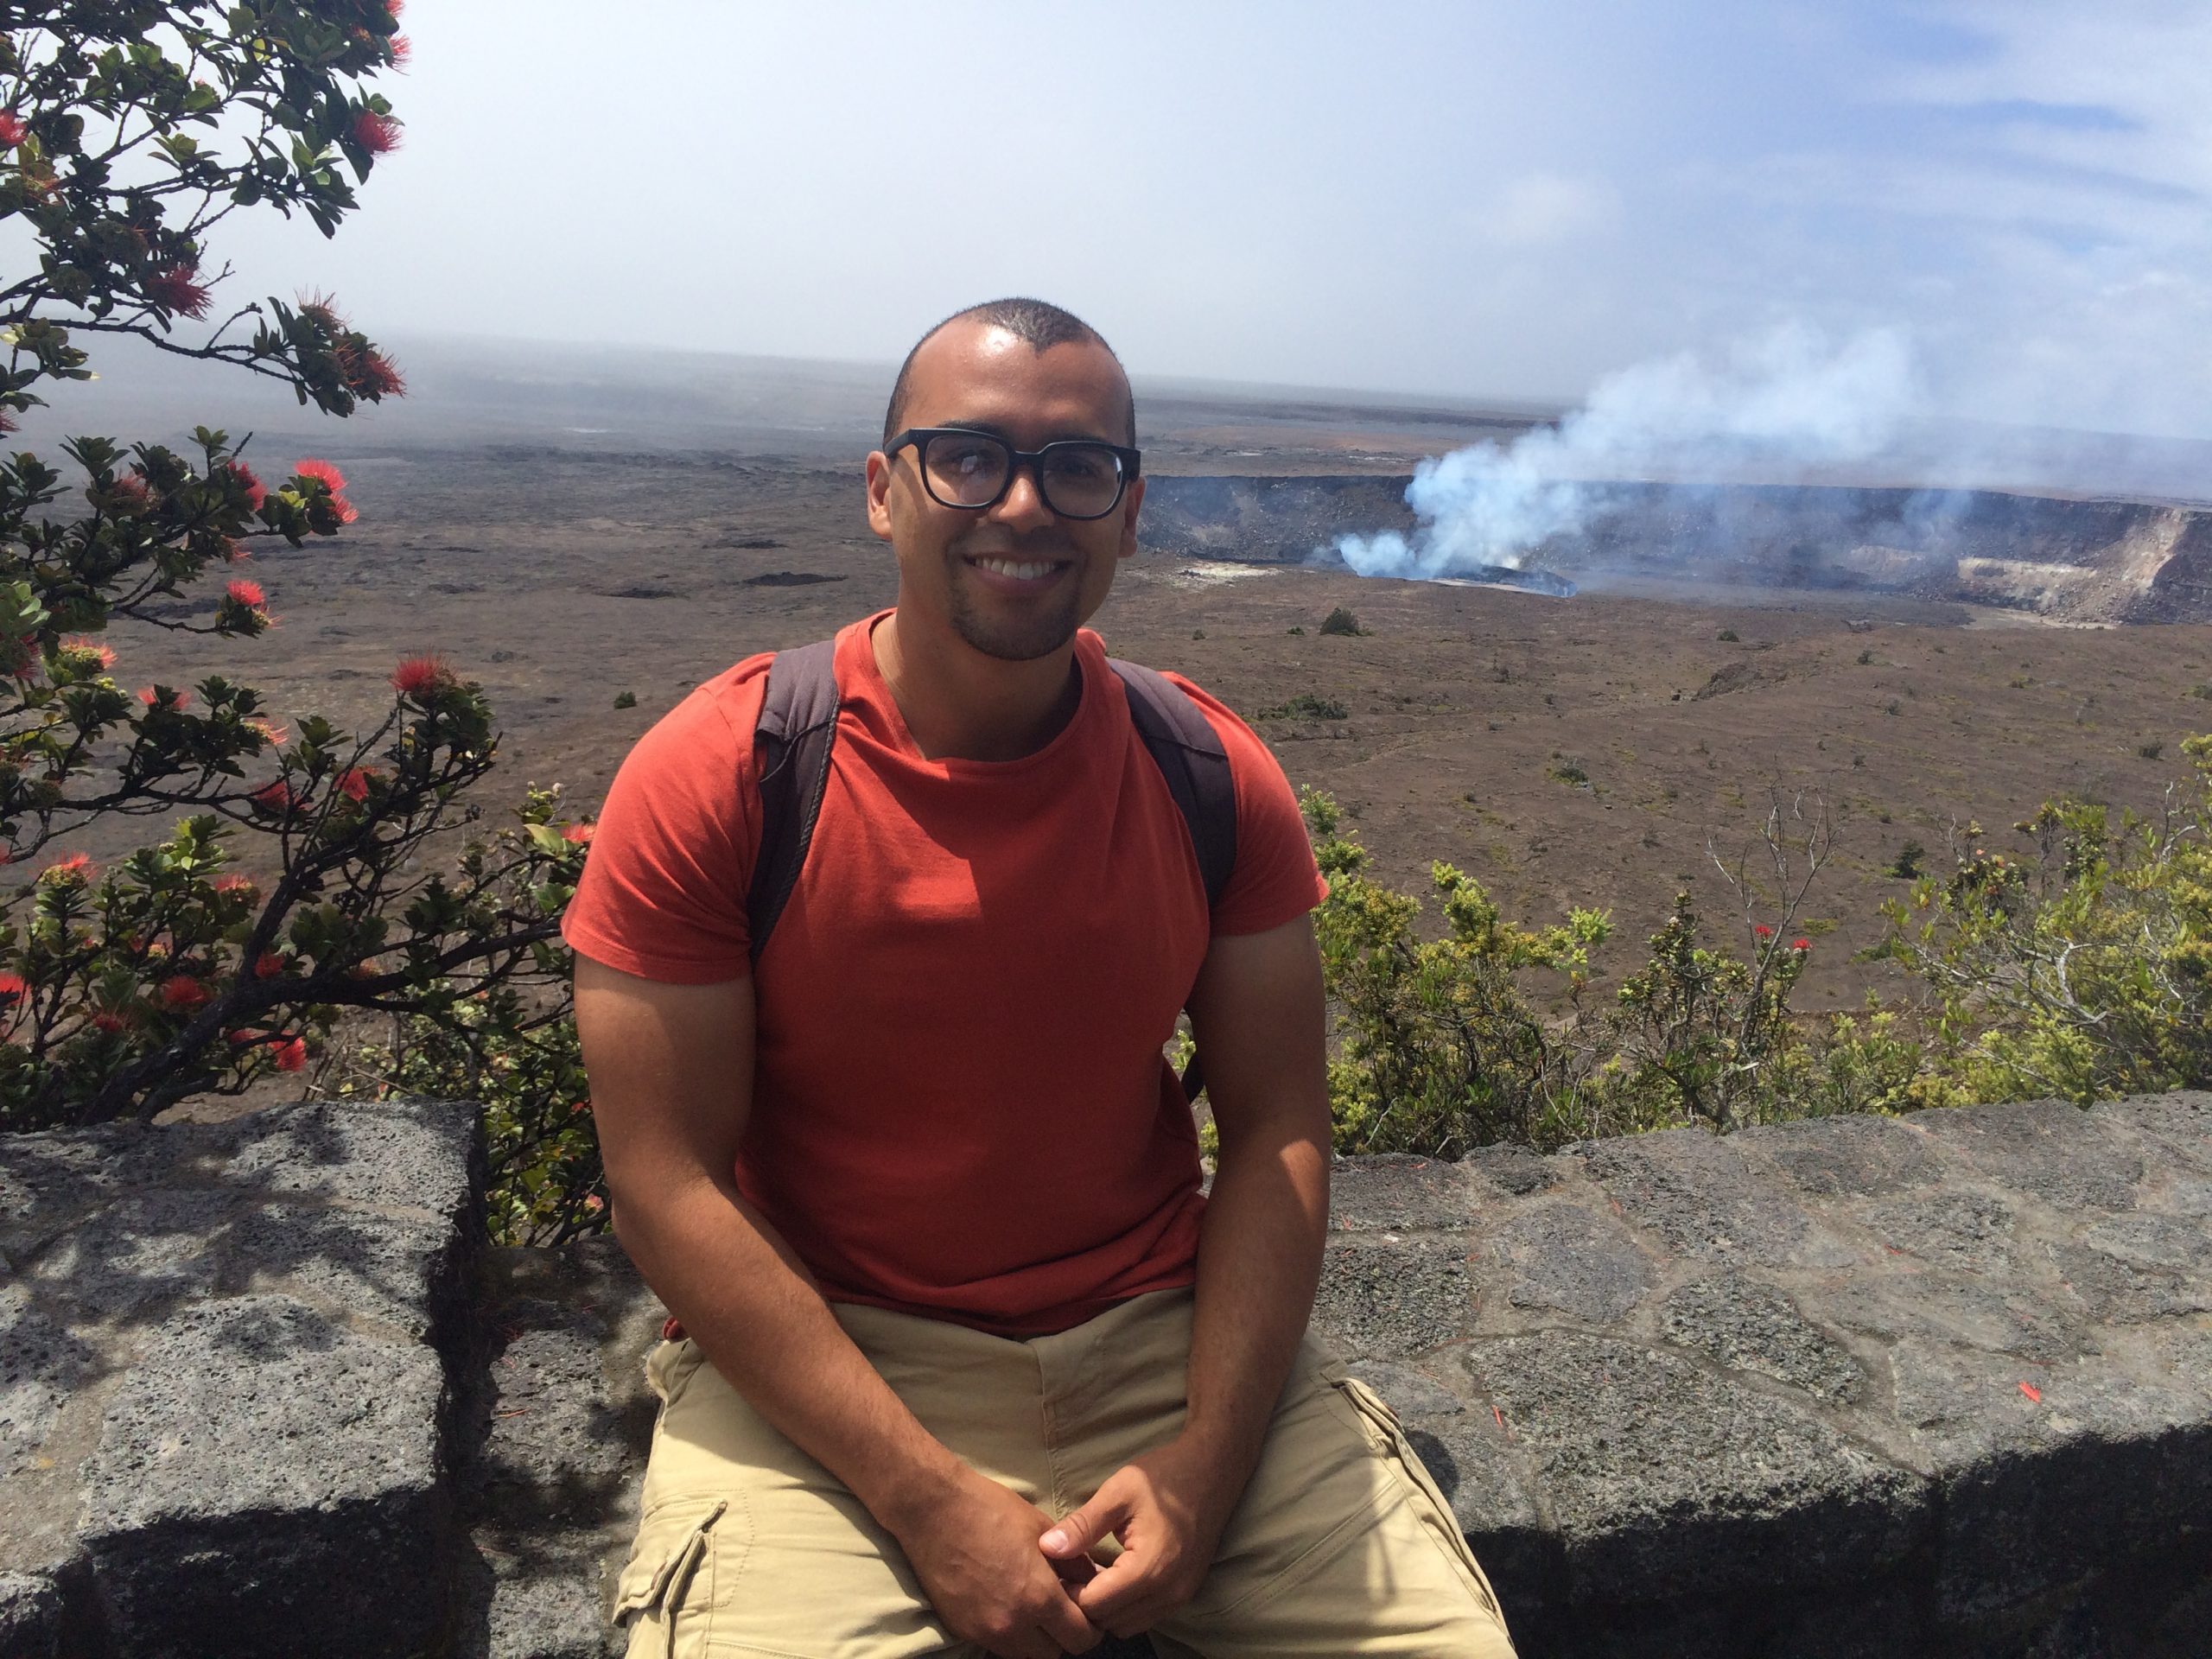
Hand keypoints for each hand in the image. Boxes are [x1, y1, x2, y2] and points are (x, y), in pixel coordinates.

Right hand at [889, 1464, 1100, 1658]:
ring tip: (1033, 1609)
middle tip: (1062, 1611)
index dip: (1090, 1628)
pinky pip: (996, 1647)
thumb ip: (1074, 1562)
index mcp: (1039, 1596)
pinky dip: (1009, 1635)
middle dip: (1063, 1636)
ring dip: (1035, 1640)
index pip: (1080, 1638)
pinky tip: (1007, 1606)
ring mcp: (984, 1631)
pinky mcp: (961, 1630)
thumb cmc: (992, 1510)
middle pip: (1054, 1654)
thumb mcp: (1043, 1529)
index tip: (1088, 1614)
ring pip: (1024, 1655)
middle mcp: (1013, 1623)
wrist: (934, 1510)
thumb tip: (1093, 1582)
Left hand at [1037, 1436, 1238, 1637]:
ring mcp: (1180, 1596)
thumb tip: (1047, 1548)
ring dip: (1106, 1608)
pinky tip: (1116, 1575)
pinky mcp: (1185, 1593)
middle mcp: (1168, 1592)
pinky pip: (1146, 1617)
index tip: (1058, 1568)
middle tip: (1071, 1572)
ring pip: (1128, 1625)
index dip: (1069, 1591)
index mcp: (1149, 1567)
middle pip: (1110, 1622)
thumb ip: (1083, 1525)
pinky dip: (1126, 1606)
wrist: (1213, 1470)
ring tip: (1093, 1573)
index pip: (1095, 1605)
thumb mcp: (1118, 1492)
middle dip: (1085, 1602)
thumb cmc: (1165, 1476)